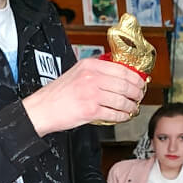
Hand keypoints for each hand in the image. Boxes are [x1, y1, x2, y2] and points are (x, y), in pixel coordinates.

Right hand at [22, 58, 145, 134]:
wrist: (42, 109)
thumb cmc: (58, 94)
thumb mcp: (77, 73)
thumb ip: (96, 72)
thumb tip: (119, 76)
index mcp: (89, 66)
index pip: (122, 69)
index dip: (136, 78)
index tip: (140, 82)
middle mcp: (91, 78)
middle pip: (125, 85)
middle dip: (137, 93)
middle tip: (139, 97)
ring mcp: (92, 94)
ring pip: (122, 100)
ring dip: (131, 106)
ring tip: (132, 108)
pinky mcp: (91, 111)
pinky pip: (115, 114)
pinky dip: (123, 116)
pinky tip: (124, 116)